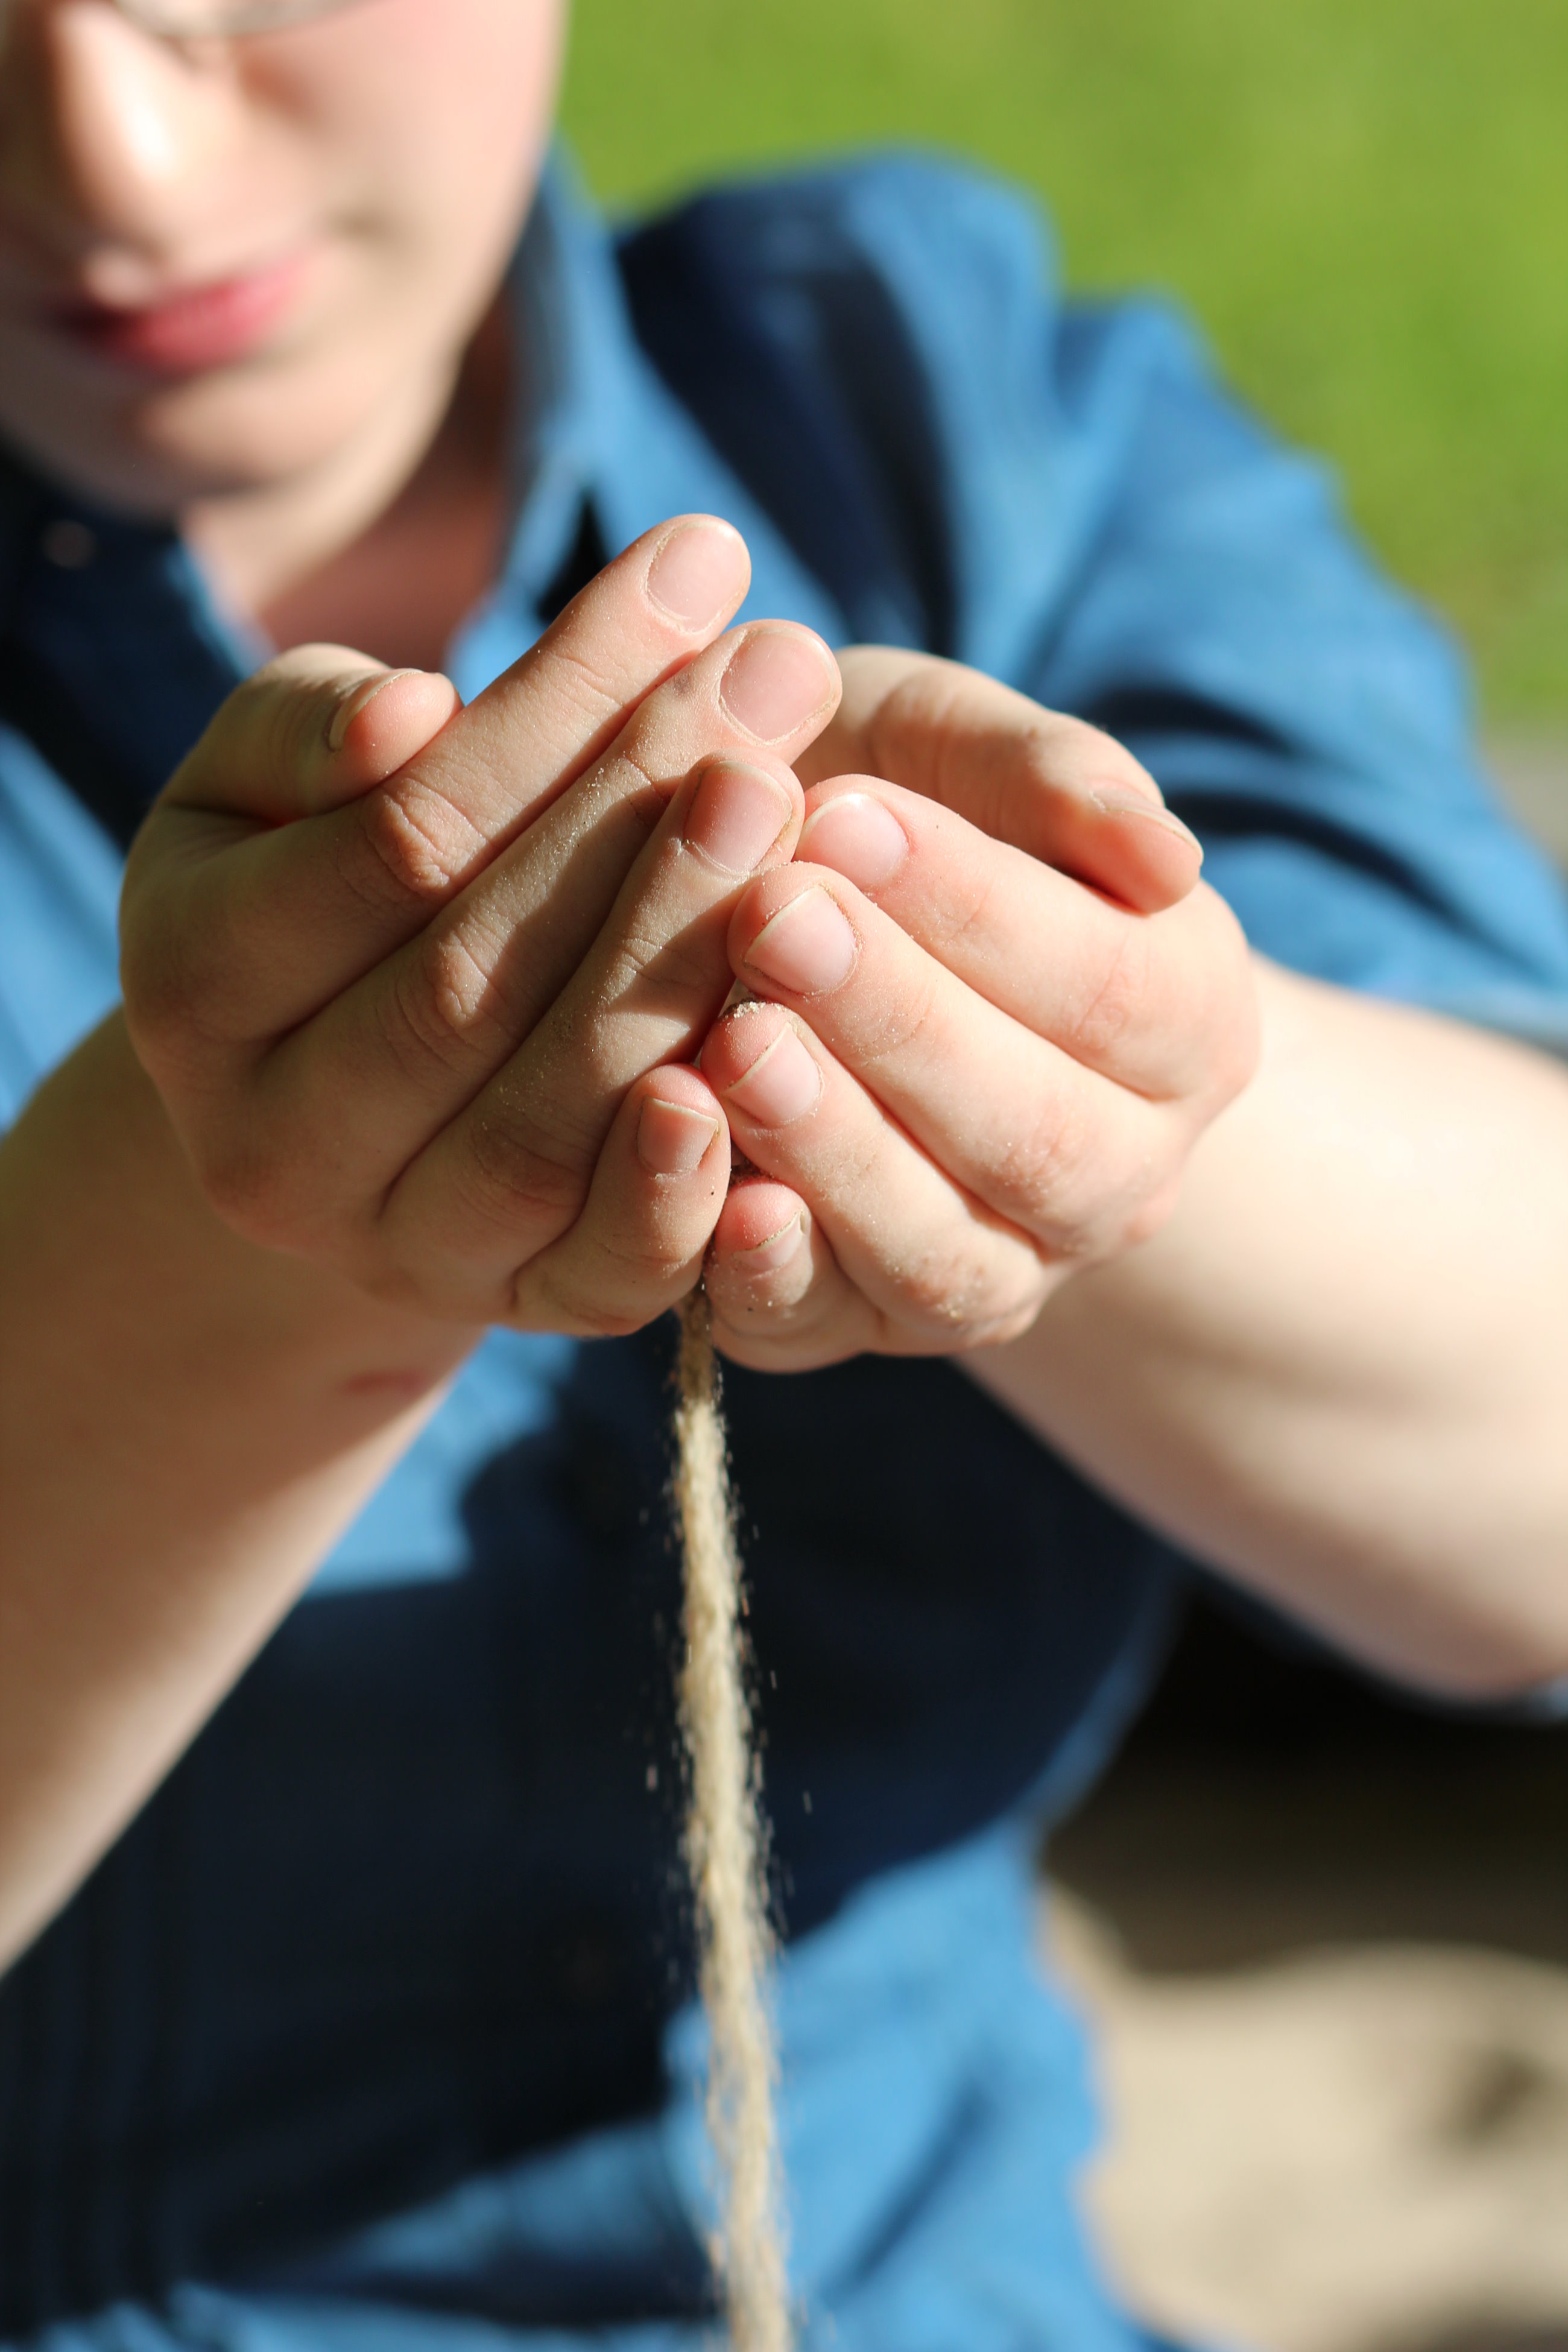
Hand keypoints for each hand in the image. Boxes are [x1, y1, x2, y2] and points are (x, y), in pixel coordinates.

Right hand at [121, 518, 839, 1334]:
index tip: (698, 565)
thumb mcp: (271, 785)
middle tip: (784, 672)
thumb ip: (314, 729)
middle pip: (475, 980)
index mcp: (195, 985)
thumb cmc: (322, 884)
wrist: (335, 1095)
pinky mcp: (521, 1309)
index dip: (557, 703)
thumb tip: (413, 711)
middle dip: (641, 814)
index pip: (401, 839)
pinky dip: (693, 1180)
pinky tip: (777, 1052)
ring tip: (803, 805)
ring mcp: (396, 1246)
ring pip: (548, 1121)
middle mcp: (273, 1143)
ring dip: (685, 959)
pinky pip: (608, 1268)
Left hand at [696, 647, 1259, 1367]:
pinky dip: (774, 1277)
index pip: (1113, 986)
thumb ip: (1048, 775)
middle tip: (772, 916)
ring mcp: (996, 1267)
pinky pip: (826, 1325)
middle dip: (901, 1026)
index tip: (849, 815)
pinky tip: (722, 1206)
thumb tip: (1162, 849)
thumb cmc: (887, 807)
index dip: (980, 910)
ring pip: (941, 1251)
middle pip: (1039, 1136)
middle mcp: (1117, 1173)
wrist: (806, 925)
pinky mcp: (859, 1323)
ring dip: (838, 1151)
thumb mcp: (954, 750)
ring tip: (735, 1043)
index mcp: (1187, 1020)